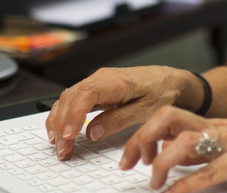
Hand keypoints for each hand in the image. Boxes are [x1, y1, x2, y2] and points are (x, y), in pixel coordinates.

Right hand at [45, 66, 197, 159]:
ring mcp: (96, 81)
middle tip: (62, 149)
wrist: (169, 79)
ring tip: (58, 143)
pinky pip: (73, 99)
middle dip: (62, 124)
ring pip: (68, 97)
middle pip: (72, 97)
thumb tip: (92, 132)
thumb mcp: (145, 110)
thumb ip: (118, 120)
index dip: (74, 115)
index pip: (86, 95)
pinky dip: (64, 114)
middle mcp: (101, 78)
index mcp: (115, 81)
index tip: (69, 135)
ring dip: (59, 120)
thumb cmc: (160, 92)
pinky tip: (61, 129)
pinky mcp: (95, 88)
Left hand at [120, 106, 226, 192]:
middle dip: (142, 139)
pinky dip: (188, 184)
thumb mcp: (226, 140)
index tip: (128, 157)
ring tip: (152, 184)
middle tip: (128, 164)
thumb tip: (169, 155)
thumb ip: (199, 147)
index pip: (166, 117)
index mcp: (209, 123)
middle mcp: (214, 127)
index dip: (142, 134)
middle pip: (167, 118)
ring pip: (184, 140)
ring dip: (161, 163)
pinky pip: (210, 171)